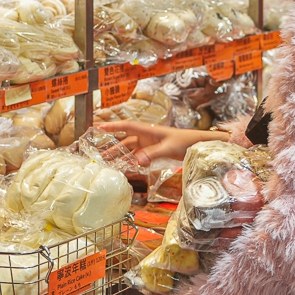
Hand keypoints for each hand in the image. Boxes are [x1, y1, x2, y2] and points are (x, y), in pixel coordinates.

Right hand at [93, 121, 212, 165]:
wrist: (198, 145)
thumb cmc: (185, 141)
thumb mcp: (168, 147)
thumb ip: (152, 153)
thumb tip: (137, 160)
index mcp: (148, 131)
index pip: (126, 127)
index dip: (111, 127)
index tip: (97, 127)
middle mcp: (147, 137)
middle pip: (125, 141)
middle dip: (112, 146)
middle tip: (98, 153)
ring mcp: (150, 145)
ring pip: (131, 150)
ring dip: (120, 156)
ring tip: (108, 163)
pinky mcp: (155, 153)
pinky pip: (139, 157)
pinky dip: (131, 162)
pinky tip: (125, 168)